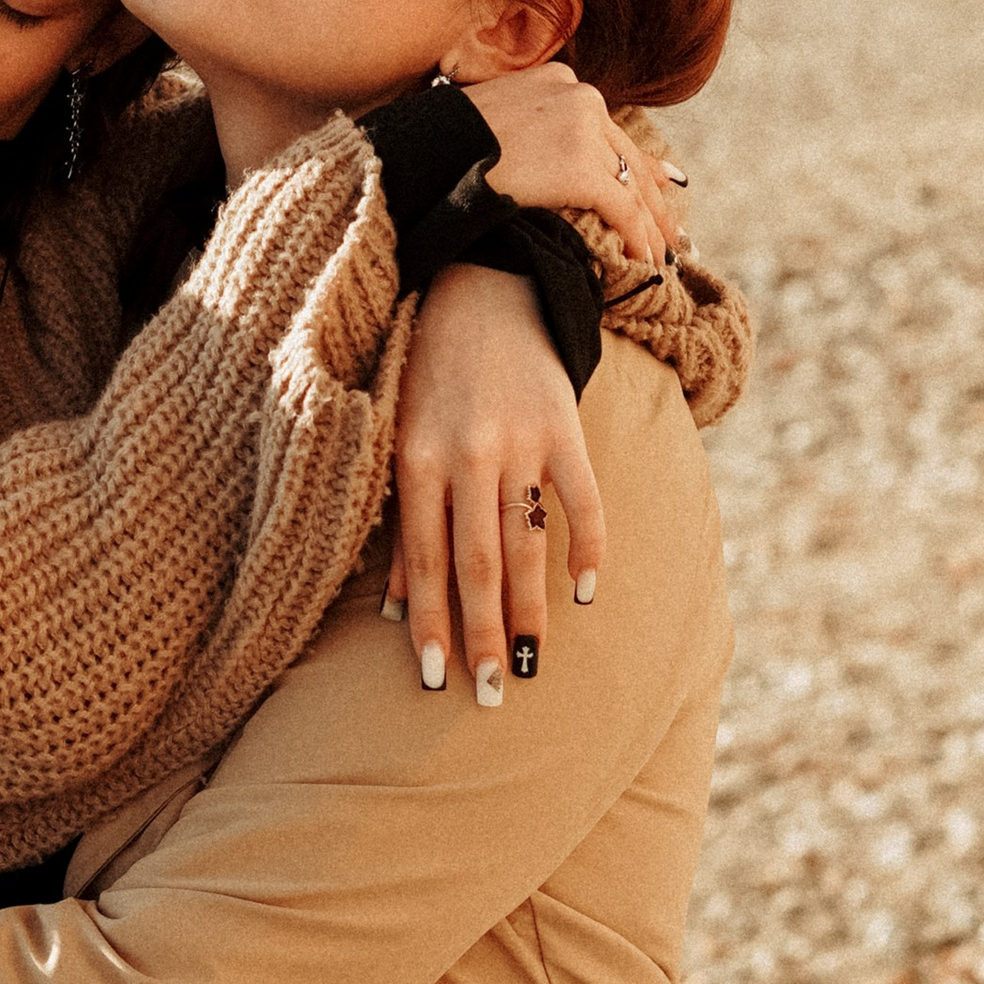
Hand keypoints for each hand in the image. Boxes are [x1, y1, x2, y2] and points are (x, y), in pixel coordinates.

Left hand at [386, 262, 606, 704]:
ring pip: (526, 542)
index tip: (434, 679)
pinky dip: (588, 548)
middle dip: (482, 633)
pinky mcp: (564, 427)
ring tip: (530, 662)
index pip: (425, 559)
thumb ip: (401, 520)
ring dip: (529, 609)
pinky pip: (583, 499)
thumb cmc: (427, 376)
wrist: (481, 290)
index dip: (430, 622)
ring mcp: (519, 442)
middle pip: (477, 562)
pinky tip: (588, 593)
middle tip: (491, 693)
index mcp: (416, 459)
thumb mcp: (398, 438)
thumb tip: (395, 606)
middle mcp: (466, 454)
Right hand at [463, 64, 685, 265]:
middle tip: (673, 234)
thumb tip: (542, 156)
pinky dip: (638, 238)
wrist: (427, 154)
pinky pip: (623, 209)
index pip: (609, 129)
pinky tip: (644, 262)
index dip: (640, 163)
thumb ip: (527, 126)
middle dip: (654, 200)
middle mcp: (580, 96)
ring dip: (650, 228)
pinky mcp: (581, 167)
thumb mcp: (492, 116)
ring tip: (661, 257)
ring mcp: (583, 129)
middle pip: (629, 156)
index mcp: (558, 80)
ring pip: (631, 186)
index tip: (663, 187)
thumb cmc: (444, 145)